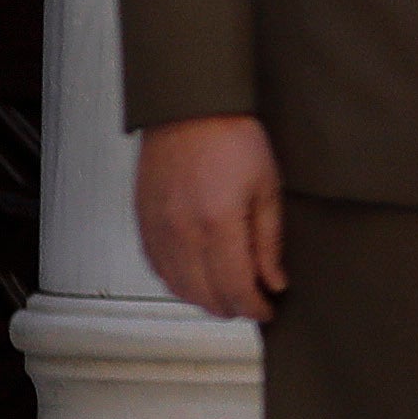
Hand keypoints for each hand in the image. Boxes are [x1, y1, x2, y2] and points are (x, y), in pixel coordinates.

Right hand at [133, 115, 284, 322]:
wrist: (189, 109)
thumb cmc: (232, 139)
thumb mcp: (267, 188)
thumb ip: (269, 242)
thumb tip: (274, 282)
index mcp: (218, 224)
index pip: (236, 288)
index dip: (255, 307)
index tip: (268, 309)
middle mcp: (182, 232)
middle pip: (206, 296)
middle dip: (233, 308)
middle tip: (252, 304)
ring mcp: (158, 229)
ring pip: (178, 288)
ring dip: (205, 300)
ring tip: (228, 295)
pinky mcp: (143, 222)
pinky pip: (157, 268)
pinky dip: (178, 283)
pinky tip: (197, 279)